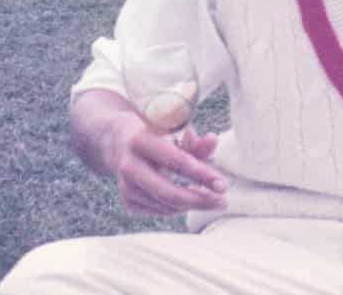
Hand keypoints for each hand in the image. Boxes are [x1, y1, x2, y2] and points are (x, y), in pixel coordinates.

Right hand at [112, 120, 227, 215]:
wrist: (120, 141)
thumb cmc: (157, 133)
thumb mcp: (174, 131)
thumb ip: (195, 141)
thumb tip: (214, 141)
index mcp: (141, 140)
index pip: (175, 161)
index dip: (201, 174)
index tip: (223, 185)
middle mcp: (128, 165)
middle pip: (167, 192)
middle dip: (199, 200)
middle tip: (222, 202)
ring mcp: (125, 186)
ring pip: (165, 206)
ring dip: (191, 204)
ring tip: (210, 198)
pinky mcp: (126, 201)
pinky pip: (160, 211)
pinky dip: (177, 207)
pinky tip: (185, 197)